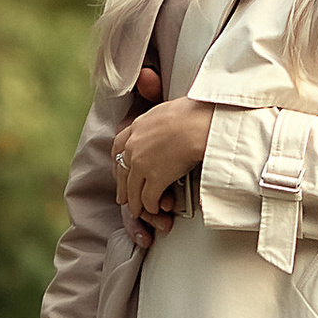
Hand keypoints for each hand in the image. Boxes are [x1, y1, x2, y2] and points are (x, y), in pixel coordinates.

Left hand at [115, 94, 214, 240]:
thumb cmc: (194, 112)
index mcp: (137, 126)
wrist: (200, 123)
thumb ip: (159, 118)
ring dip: (136, 202)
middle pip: (122, 171)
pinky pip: (149, 198)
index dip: (118, 161)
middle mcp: (134, 146)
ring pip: (133, 189)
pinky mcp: (155, 178)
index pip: (118, 145)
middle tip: (125, 196)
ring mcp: (142, 163)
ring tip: (139, 210)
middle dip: (123, 187)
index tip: (120, 168)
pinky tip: (157, 208)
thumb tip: (165, 115)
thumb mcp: (168, 107)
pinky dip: (152, 206)